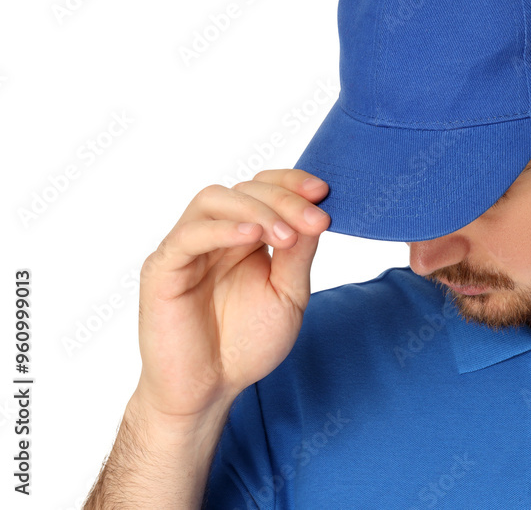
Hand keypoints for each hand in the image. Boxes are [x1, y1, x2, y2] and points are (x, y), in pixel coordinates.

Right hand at [132, 169, 329, 419]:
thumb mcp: (288, 295)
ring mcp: (186, 248)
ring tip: (285, 234)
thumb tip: (316, 215)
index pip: (264, 188)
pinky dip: (221, 229)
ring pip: (213, 199)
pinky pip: (187, 236)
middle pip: (244, 188)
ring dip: (256, 209)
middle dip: (284, 199)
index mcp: (245, 236)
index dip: (292, 183)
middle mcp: (215, 235)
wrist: (210, 390)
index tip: (324, 191)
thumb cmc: (246, 344)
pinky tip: (251, 237)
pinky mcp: (163, 269)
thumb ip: (299, 255)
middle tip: (315, 220)